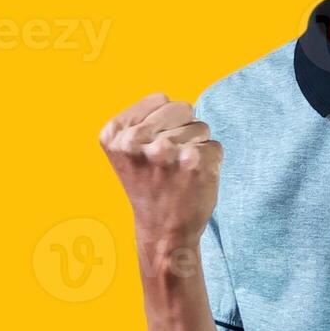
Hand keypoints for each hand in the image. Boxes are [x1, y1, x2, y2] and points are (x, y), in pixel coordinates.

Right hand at [99, 92, 222, 246]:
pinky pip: (215, 146)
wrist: (163, 232)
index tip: (153, 147)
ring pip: (201, 127)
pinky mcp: (193, 162)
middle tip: (170, 161)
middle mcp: (135, 141)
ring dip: (197, 147)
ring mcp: (165, 151)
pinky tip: (194, 181)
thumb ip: (143, 120)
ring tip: (180, 172)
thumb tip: (174, 102)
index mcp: (114, 135)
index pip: (160, 99)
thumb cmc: (150, 185)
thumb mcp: (128, 150)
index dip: (165, 121)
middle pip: (183, 108)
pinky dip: (211, 162)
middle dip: (183, 129)